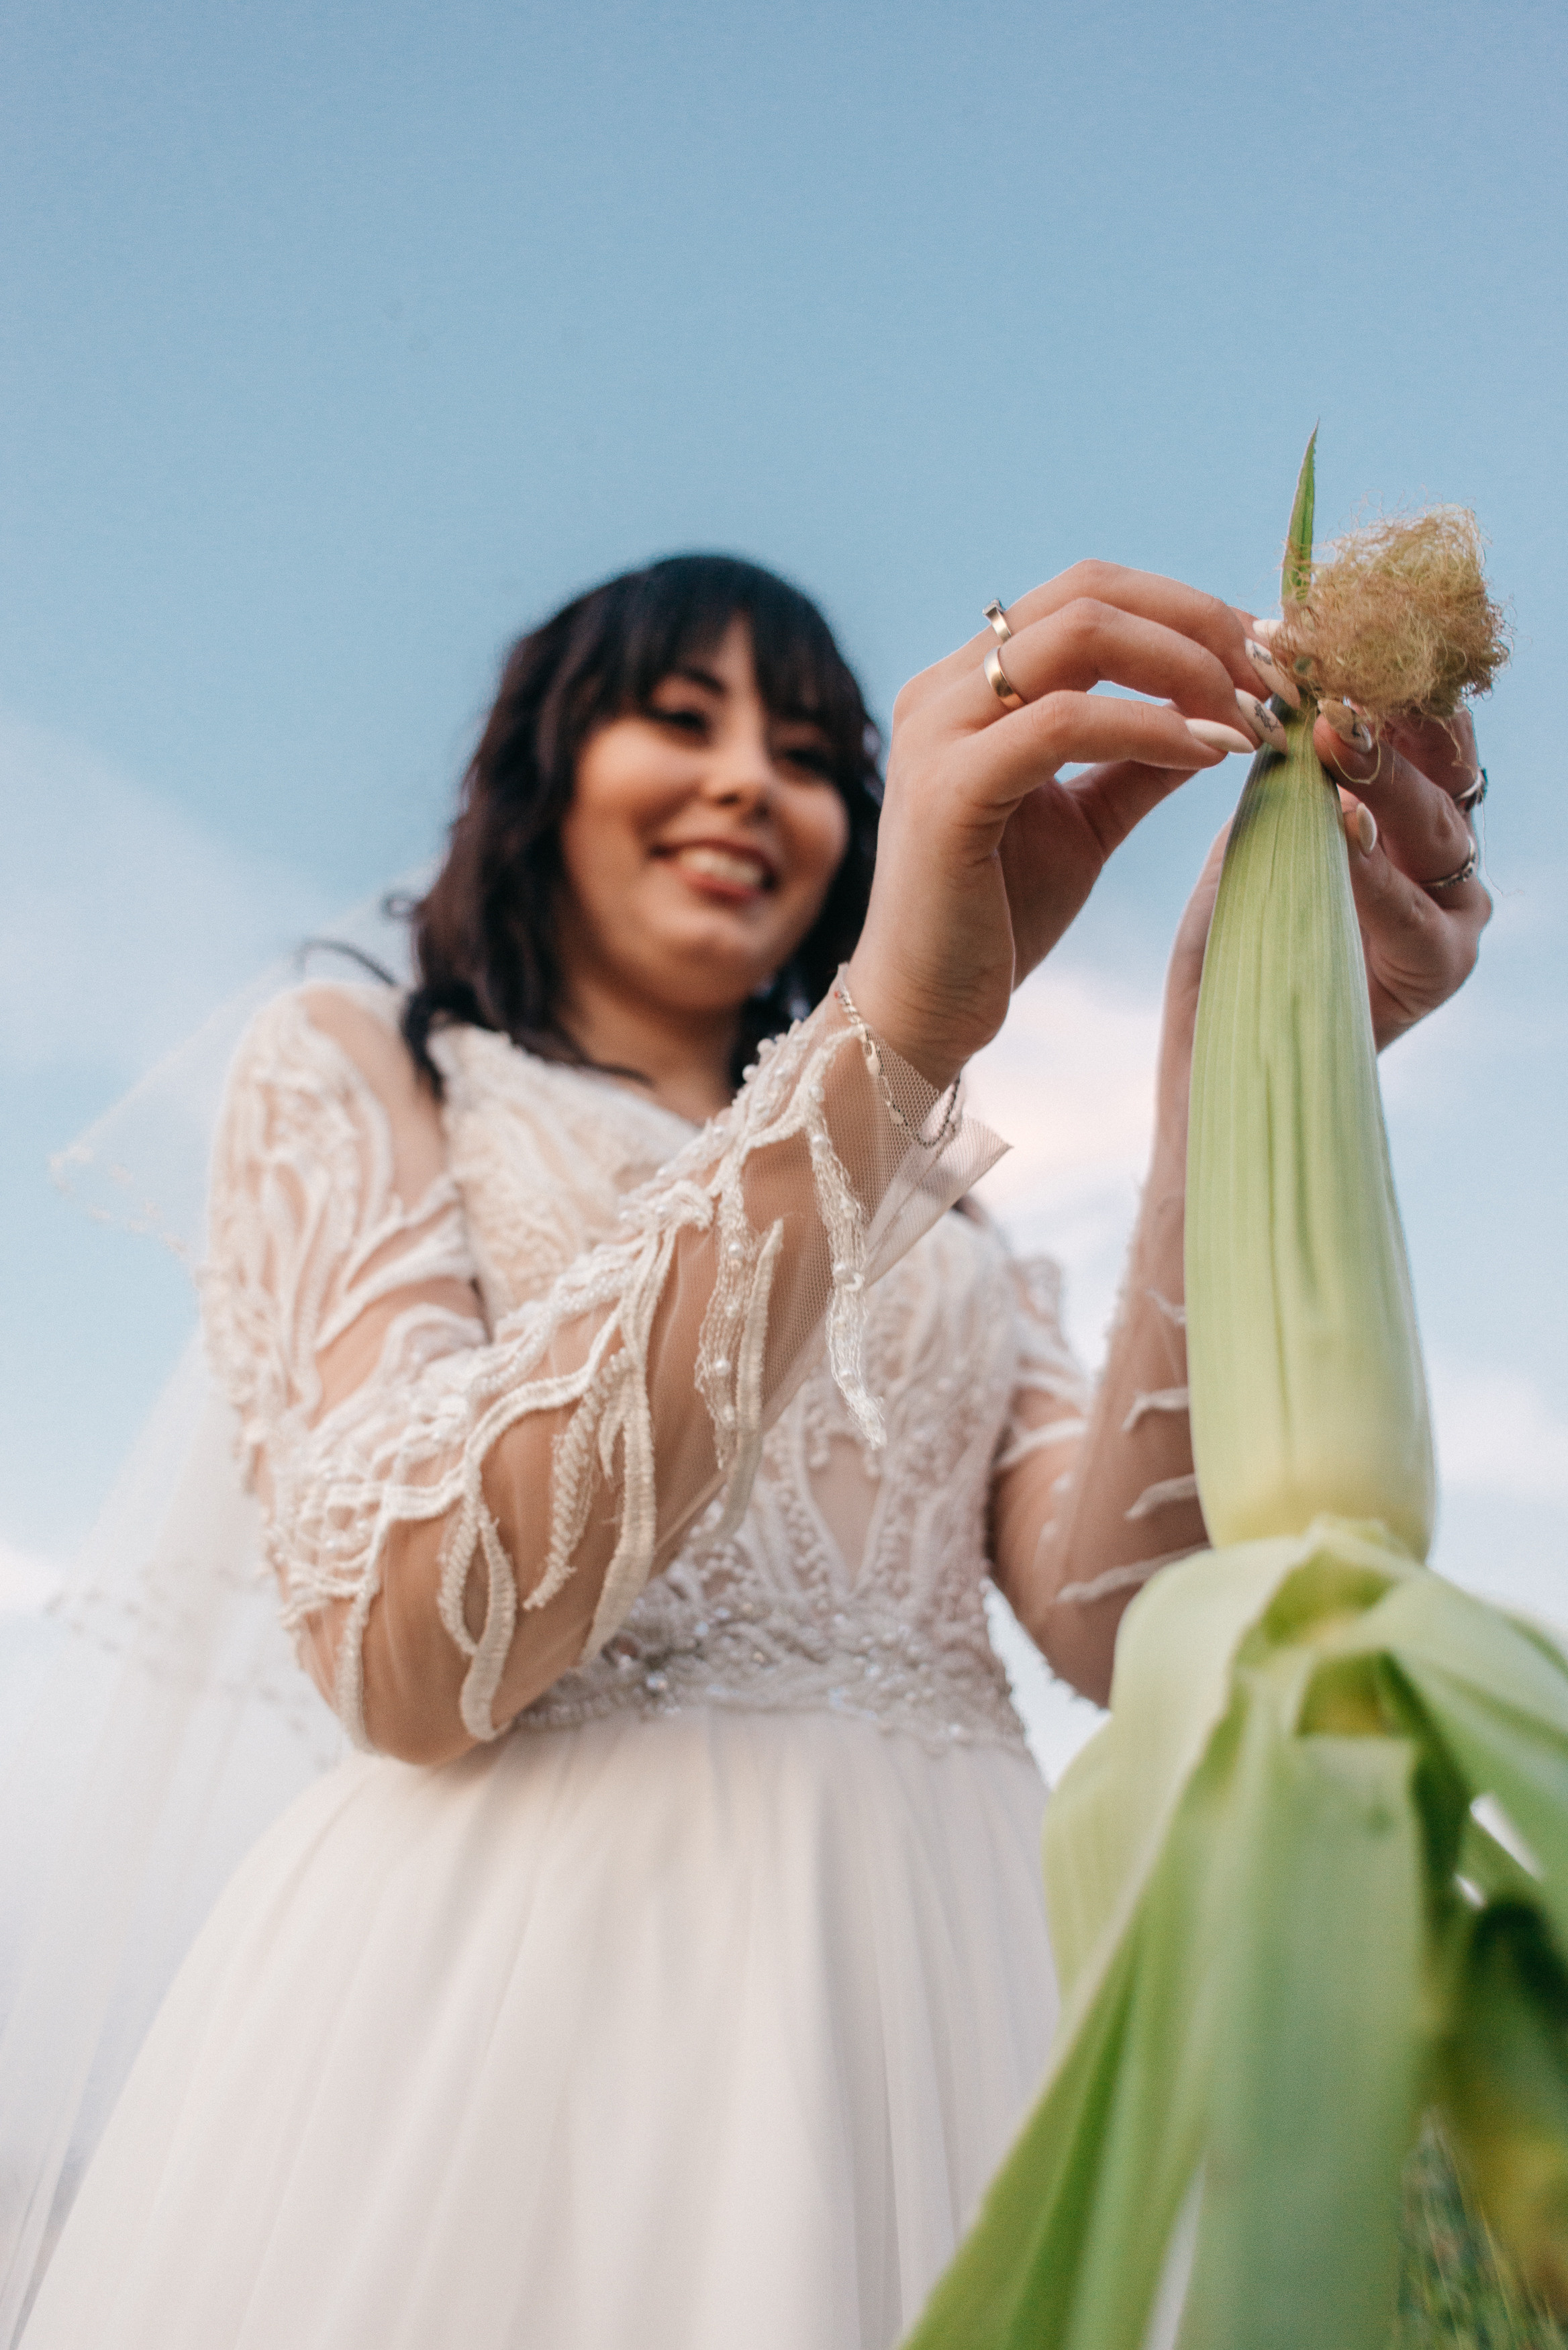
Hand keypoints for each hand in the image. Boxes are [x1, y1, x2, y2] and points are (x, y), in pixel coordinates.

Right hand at [845, 562, 1269, 1085]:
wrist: (925, 1011)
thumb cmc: (998, 920)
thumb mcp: (1086, 823)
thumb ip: (1140, 761)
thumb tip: (1222, 711)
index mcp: (967, 687)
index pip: (1088, 594)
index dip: (1188, 610)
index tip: (1266, 657)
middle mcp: (943, 691)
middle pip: (1090, 592)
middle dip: (1201, 623)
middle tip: (1274, 677)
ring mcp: (938, 734)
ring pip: (1080, 634)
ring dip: (1188, 666)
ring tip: (1252, 718)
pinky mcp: (948, 791)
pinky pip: (1067, 722)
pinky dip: (1152, 727)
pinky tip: (1211, 755)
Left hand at [1151, 706, 1491, 1173]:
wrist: (1220, 1059)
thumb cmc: (1233, 947)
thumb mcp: (1254, 835)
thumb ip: (1280, 768)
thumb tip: (1269, 665)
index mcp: (1408, 810)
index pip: (1409, 717)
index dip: (1366, 669)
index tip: (1311, 623)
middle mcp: (1443, 852)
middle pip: (1438, 756)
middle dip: (1386, 706)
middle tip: (1330, 667)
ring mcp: (1453, 909)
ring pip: (1436, 821)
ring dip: (1385, 774)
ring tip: (1334, 734)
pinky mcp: (1442, 967)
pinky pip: (1413, 907)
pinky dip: (1376, 865)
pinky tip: (1343, 825)